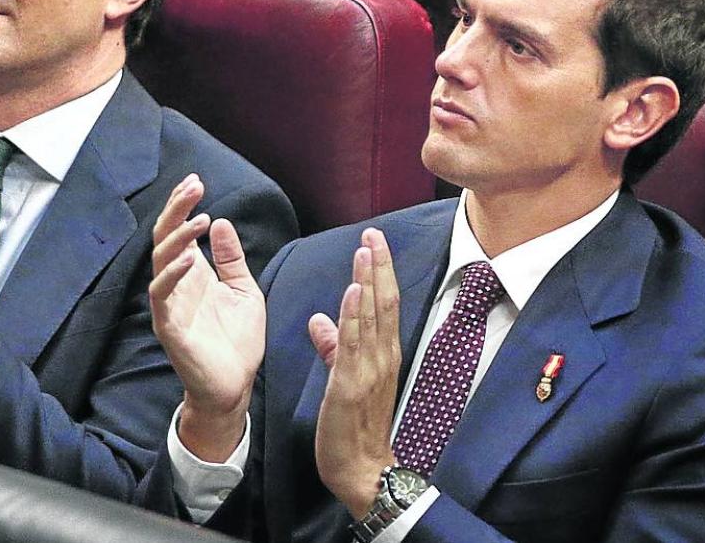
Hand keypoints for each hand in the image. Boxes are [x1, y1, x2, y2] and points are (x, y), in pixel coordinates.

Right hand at [149, 174, 263, 460]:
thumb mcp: (243, 290)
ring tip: (199, 218)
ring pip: (160, 263)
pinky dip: (173, 275)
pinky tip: (189, 259)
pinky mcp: (169, 329)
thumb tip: (222, 222)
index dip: (183, 205)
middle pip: (164, 239)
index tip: (196, 181)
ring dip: (177, 238)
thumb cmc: (237, 340)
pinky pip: (162, 297)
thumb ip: (232, 259)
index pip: (178, 231)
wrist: (235, 385)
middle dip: (176, 210)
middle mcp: (175, 285)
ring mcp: (169, 306)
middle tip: (194, 186)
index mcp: (192, 274)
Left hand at [311, 228, 401, 517]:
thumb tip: (321, 320)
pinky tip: (352, 292)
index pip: (383, 305)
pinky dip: (354, 316)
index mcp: (381, 355)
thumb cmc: (353, 428)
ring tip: (365, 250)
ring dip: (367, 281)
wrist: (361, 471)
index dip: (380, 271)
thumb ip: (334, 348)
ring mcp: (368, 371)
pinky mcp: (349, 386)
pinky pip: (352, 345)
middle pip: (383, 303)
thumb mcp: (342, 380)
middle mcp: (381, 358)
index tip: (374, 241)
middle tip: (374, 233)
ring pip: (371, 318)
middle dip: (378, 266)